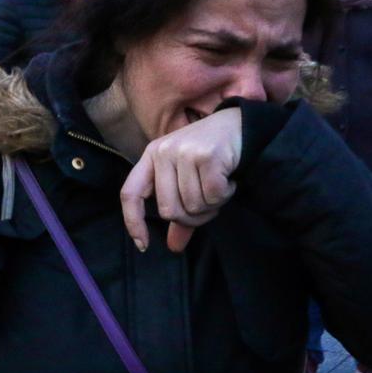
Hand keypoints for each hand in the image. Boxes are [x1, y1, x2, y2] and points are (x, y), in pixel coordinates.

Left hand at [120, 108, 241, 253]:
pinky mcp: (207, 155)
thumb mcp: (187, 179)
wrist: (241, 125)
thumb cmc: (210, 155)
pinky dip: (225, 195)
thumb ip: (180, 212)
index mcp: (152, 157)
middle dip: (193, 217)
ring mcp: (184, 152)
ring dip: (212, 205)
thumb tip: (174, 246)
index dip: (133, 221)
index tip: (143, 245)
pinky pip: (213, 196)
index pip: (130, 193)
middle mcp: (163, 152)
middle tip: (209, 203)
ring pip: (193, 206)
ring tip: (220, 186)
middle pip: (169, 210)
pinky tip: (229, 180)